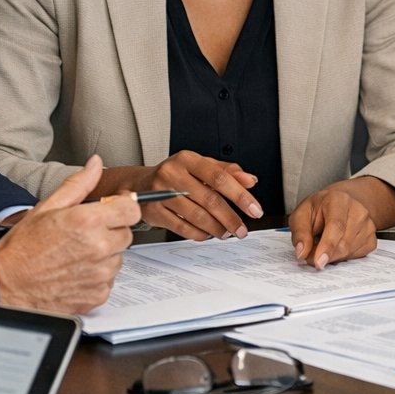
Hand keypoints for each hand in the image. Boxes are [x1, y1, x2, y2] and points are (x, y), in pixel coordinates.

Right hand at [0, 156, 136, 312]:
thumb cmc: (22, 248)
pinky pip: (108, 281)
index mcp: (88, 221)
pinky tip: (74, 272)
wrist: (5, 284)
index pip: (131, 210)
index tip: (113, 210)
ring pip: (117, 259)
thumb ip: (78, 184)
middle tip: (82, 236)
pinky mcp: (97, 295)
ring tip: (74, 256)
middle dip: (110, 233)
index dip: (122, 208)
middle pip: (126, 235)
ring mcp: (99, 274)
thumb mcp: (47, 207)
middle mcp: (98, 248)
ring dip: (103, 256)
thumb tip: (95, 164)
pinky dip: (96, 278)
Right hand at [142, 150, 263, 240]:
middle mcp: (173, 173)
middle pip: (210, 200)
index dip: (240, 195)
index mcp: (188, 159)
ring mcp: (161, 193)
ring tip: (227, 232)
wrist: (140, 184)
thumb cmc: (176, 175)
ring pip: (197, 216)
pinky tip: (208, 234)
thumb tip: (250, 181)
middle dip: (231, 218)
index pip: (220, 177)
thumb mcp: (201, 166)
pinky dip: (199, 234)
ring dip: (217, 228)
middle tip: (242, 229)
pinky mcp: (155, 212)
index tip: (254, 209)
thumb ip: (227, 172)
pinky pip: (183, 228)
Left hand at [287, 187, 378, 268]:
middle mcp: (358, 210)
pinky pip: (357, 256)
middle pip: (343, 243)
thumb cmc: (319, 209)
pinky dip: (343, 256)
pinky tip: (337, 245)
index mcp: (338, 200)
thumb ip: (300, 233)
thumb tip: (302, 253)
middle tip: (311, 253)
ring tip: (325, 243)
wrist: (339, 204)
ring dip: (333, 255)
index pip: (336, 226)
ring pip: (349, 252)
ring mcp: (368, 225)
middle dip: (325, 255)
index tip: (318, 262)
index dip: (327, 246)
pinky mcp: (372, 238)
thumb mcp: (301, 215)